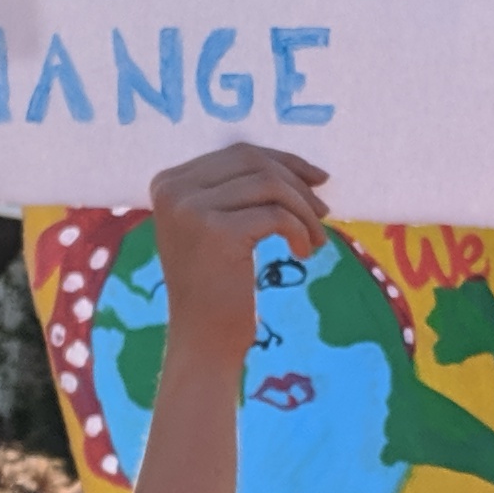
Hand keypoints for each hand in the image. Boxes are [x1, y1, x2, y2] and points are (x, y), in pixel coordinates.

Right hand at [147, 144, 330, 358]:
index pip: (238, 152)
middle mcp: (173, 190)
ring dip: (304, 211)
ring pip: (270, 185)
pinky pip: (277, 215)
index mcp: (169, 183)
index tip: (317, 181)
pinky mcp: (216, 231)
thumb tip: (304, 169)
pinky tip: (303, 254)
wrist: (203, 340)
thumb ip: (241, 192)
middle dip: (297, 183)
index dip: (284, 162)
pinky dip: (299, 231)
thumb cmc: (217, 288)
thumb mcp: (219, 227)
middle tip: (324, 212)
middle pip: (254, 161)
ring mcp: (191, 209)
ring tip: (315, 240)